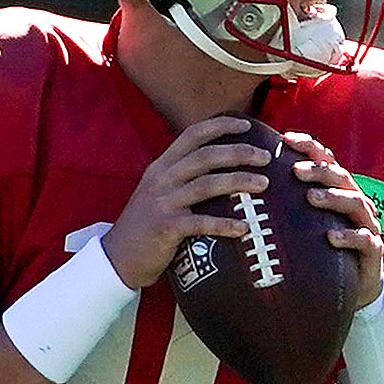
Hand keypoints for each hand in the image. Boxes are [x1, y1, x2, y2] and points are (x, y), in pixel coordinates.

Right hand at [100, 115, 271, 288]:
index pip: (192, 135)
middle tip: (265, 157)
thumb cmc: (146, 225)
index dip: (220, 126)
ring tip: (263, 184)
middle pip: (206, 157)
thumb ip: (182, 177)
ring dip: (239, 181)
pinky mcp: (166, 228)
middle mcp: (162, 180)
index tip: (246, 125)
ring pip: (207, 184)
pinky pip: (201, 223)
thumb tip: (221, 168)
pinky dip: (225, 224)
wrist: (118, 258)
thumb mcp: (158, 192)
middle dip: (239, 153)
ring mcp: (163, 203)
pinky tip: (243, 228)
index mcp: (161, 167)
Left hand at [284, 131, 383, 307]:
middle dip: (319, 170)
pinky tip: (330, 237)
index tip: (285, 138)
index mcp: (338, 189)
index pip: (326, 160)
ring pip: (356, 202)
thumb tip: (244, 183)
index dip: (309, 147)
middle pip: (341, 177)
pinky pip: (365, 239)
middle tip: (295, 169)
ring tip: (310, 198)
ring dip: (333, 197)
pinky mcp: (373, 249)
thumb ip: (285, 201)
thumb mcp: (304, 220)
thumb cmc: (322, 245)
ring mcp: (366, 223)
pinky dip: (349, 236)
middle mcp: (355, 200)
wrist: (353, 282)